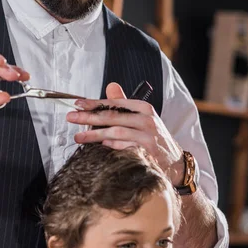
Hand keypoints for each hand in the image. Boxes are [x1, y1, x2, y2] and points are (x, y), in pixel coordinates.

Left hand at [66, 82, 184, 183]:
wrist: (176, 162)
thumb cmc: (154, 138)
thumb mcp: (142, 117)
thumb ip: (124, 102)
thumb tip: (110, 86)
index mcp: (143, 108)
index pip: (114, 103)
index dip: (94, 104)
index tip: (77, 104)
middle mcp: (146, 120)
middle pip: (112, 116)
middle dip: (89, 117)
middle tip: (71, 117)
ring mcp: (147, 137)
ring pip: (116, 133)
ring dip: (94, 135)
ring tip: (78, 137)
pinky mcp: (147, 152)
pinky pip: (124, 148)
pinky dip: (111, 147)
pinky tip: (99, 146)